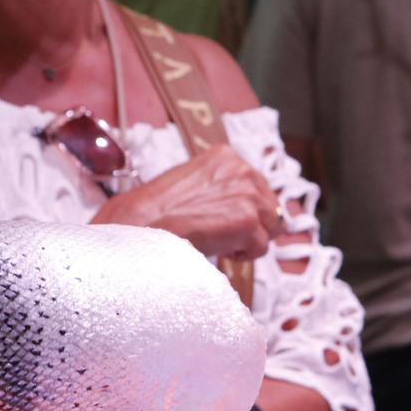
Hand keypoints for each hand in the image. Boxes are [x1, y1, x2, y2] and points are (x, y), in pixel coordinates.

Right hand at [93, 143, 281, 261]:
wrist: (141, 224)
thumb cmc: (156, 209)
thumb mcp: (191, 182)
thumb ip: (219, 187)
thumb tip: (243, 207)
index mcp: (226, 155)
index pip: (257, 185)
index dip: (244, 208)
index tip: (222, 219)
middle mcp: (241, 169)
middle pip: (269, 206)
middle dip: (251, 224)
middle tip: (220, 234)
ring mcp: (247, 194)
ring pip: (268, 227)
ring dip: (247, 240)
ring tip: (217, 241)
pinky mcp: (248, 221)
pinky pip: (260, 247)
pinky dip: (241, 255)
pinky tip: (217, 249)